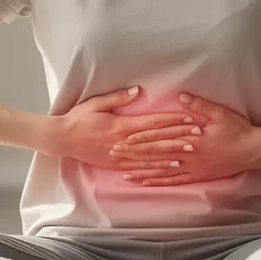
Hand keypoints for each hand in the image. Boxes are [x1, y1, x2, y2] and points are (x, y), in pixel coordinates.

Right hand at [44, 86, 198, 172]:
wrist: (62, 139)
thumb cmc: (78, 118)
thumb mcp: (96, 103)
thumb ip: (118, 98)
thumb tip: (138, 91)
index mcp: (121, 125)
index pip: (152, 123)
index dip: (172, 121)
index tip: (188, 118)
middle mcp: (123, 142)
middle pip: (156, 140)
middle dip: (178, 137)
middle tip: (198, 136)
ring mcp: (120, 155)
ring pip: (151, 156)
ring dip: (172, 154)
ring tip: (189, 152)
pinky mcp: (116, 164)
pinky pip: (139, 168)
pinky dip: (156, 168)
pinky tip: (169, 168)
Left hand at [109, 91, 260, 185]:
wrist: (254, 150)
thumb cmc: (238, 130)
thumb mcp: (220, 113)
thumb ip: (198, 105)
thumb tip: (179, 96)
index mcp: (192, 137)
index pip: (161, 137)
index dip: (141, 138)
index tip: (124, 138)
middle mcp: (189, 154)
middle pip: (156, 154)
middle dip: (134, 154)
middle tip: (115, 154)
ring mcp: (193, 167)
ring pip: (162, 170)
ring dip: (142, 171)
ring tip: (123, 172)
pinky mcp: (198, 176)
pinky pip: (174, 181)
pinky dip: (158, 182)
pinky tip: (145, 183)